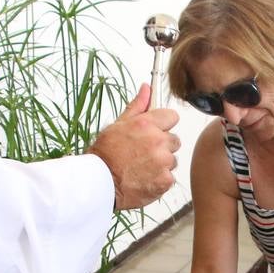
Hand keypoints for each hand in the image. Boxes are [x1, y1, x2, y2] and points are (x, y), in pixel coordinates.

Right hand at [87, 84, 180, 209]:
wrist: (99, 184)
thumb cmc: (104, 156)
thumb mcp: (117, 125)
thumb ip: (137, 106)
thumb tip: (146, 88)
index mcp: (147, 124)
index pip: (172, 117)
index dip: (163, 125)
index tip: (155, 131)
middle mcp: (157, 141)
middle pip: (174, 140)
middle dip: (162, 146)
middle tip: (143, 153)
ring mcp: (163, 162)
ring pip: (172, 160)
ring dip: (161, 164)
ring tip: (141, 168)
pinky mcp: (165, 180)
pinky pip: (169, 178)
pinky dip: (159, 180)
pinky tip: (144, 179)